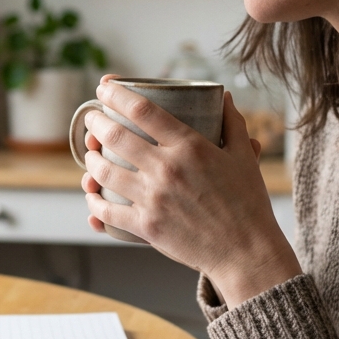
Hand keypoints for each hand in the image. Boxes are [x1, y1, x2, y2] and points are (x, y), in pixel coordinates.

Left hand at [79, 75, 301, 306]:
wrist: (246, 252)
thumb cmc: (248, 204)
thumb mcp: (243, 157)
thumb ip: (232, 123)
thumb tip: (223, 96)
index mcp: (190, 146)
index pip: (142, 110)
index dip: (117, 94)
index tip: (105, 87)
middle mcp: (167, 169)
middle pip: (115, 136)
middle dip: (96, 122)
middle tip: (91, 117)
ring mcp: (154, 198)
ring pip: (104, 171)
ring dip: (90, 158)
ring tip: (90, 152)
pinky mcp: (147, 226)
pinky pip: (107, 210)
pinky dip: (94, 201)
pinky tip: (92, 193)